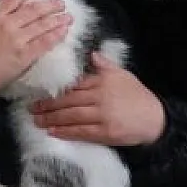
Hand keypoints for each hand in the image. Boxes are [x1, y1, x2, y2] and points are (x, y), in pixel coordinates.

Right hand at [0, 0, 71, 98]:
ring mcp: (18, 39)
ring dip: (57, 19)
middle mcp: (8, 24)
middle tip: (61, 3)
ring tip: (68, 16)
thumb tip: (16, 19)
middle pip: (33, 9)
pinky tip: (64, 31)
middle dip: (50, 5)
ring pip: (42, 24)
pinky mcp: (25, 54)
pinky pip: (44, 42)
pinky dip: (56, 35)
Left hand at [29, 53, 165, 146]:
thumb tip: (91, 54)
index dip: (56, 89)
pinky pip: (81, 132)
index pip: (74, 85)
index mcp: (102, 81)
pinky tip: (52, 132)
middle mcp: (100, 97)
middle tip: (31, 108)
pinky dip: (65, 132)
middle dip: (48, 105)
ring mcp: (102, 115)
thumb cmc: (138, 96)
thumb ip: (105, 65)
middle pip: (68, 100)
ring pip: (71, 116)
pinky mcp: (106, 132)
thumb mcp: (123, 75)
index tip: (40, 92)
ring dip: (52, 119)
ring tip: (37, 121)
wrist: (155, 119)